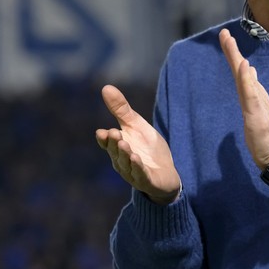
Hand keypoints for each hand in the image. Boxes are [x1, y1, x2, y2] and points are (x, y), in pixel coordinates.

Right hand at [95, 84, 181, 204]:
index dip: (104, 139)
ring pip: (126, 164)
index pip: (107, 143)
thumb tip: (105, 87)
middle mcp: (122, 161)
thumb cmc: (148, 148)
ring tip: (123, 143)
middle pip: (115, 152)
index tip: (102, 132)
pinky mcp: (147, 181)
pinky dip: (137, 167)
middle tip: (114, 133)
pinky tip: (136, 158)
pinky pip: (140, 174)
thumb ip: (121, 109)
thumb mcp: (136, 125)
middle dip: (114, 143)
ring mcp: (133, 173)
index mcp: (117, 148)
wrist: (167, 172)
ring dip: (124, 154)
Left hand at [219, 28, 268, 169]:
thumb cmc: (265, 135)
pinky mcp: (257, 113)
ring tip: (230, 42)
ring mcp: (256, 102)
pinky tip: (246, 65)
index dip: (232, 55)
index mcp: (251, 94)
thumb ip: (252, 91)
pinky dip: (247, 78)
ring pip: (243, 78)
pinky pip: (251, 93)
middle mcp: (253, 94)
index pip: (239, 72)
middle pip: (240, 70)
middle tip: (223, 33)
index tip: (225, 37)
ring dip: (236, 59)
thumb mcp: (254, 111)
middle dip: (231, 51)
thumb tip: (250, 71)